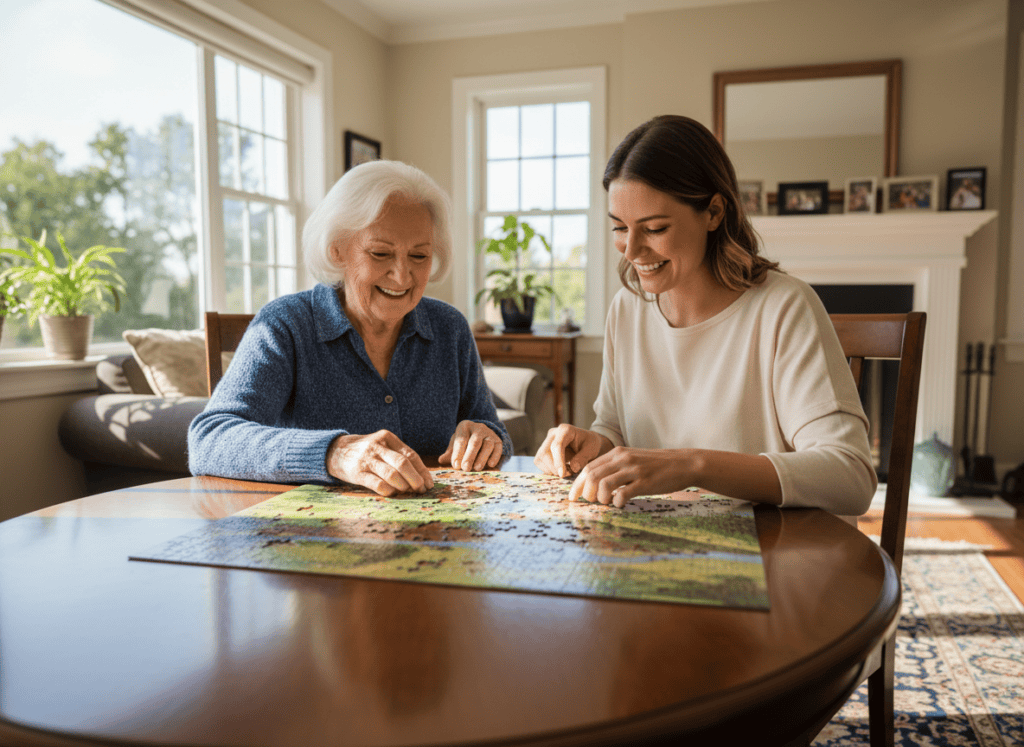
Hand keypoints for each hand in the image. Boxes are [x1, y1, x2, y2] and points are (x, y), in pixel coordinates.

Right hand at [326, 430, 433, 495]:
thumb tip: (421, 476)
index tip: (428, 483)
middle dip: (415, 479)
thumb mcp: (382, 446)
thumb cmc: (366, 451)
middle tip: (420, 489)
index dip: (422, 471)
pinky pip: (377, 484)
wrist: (335, 451)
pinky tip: (393, 493)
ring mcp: (367, 459)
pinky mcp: (358, 473)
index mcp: (387, 438)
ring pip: (391, 474)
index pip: (410, 455)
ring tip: (408, 492)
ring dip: (403, 486)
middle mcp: (378, 447)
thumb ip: (398, 456)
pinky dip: (388, 491)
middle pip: (403, 463)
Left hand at [439, 421, 503, 471]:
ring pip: (487, 445)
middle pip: (475, 442)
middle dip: (470, 456)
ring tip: (477, 468)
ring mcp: (489, 434)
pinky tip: (491, 465)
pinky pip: (498, 448)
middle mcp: (478, 428)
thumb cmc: (465, 441)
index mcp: (464, 426)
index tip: (455, 466)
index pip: (461, 440)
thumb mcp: (456, 444)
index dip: (458, 453)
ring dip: (482, 457)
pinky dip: (495, 456)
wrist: (482, 435)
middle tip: (465, 468)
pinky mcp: (498, 440)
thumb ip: (450, 453)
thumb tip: (441, 460)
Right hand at [533, 424, 611, 477]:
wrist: (586, 442)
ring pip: (540, 458)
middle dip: (554, 468)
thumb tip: (573, 467)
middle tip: (568, 474)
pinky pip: (539, 462)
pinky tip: (560, 470)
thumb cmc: (589, 444)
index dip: (558, 461)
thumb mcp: (591, 450)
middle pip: (545, 453)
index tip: (562, 474)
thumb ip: (583, 458)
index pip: (557, 446)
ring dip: (551, 470)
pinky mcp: (543, 450)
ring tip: (566, 471)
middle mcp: (553, 434)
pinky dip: (548, 470)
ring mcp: (546, 441)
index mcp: (565, 430)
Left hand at [569, 447, 691, 507]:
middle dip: (585, 493)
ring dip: (600, 499)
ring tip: (607, 503)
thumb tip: (595, 483)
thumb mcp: (633, 459)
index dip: (577, 484)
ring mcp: (634, 470)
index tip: (574, 497)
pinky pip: (622, 494)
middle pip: (592, 476)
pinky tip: (621, 504)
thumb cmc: (657, 465)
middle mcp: (623, 458)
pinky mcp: (645, 482)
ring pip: (604, 485)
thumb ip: (615, 467)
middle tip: (590, 502)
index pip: (588, 467)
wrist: (684, 463)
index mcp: (618, 453)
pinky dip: (617, 503)